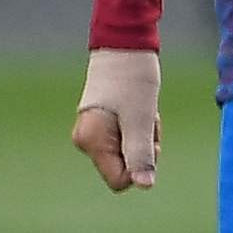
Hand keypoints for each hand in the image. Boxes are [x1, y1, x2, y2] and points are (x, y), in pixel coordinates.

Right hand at [72, 46, 160, 192]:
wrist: (124, 48)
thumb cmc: (133, 81)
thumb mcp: (142, 120)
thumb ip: (141, 154)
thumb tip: (144, 185)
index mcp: (91, 142)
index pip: (120, 181)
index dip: (140, 166)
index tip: (146, 138)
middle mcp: (86, 142)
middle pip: (127, 167)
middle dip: (145, 147)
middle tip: (145, 119)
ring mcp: (93, 134)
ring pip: (131, 152)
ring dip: (145, 135)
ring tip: (141, 109)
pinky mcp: (103, 126)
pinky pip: (130, 139)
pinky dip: (141, 127)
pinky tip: (138, 108)